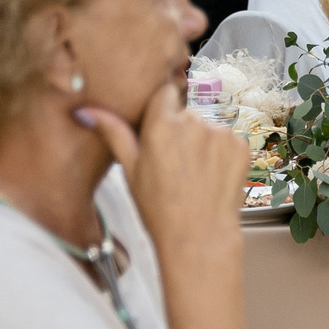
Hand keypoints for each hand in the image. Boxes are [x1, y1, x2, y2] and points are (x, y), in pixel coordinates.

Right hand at [77, 79, 250, 255]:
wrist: (198, 236)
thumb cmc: (158, 207)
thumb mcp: (129, 169)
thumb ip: (114, 132)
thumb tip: (87, 111)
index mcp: (162, 126)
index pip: (165, 92)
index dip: (161, 107)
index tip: (158, 125)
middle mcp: (195, 123)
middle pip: (185, 114)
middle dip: (179, 131)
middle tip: (172, 162)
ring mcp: (222, 134)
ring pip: (207, 128)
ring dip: (201, 143)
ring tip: (191, 173)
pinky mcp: (241, 146)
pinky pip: (228, 140)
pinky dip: (221, 153)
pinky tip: (210, 175)